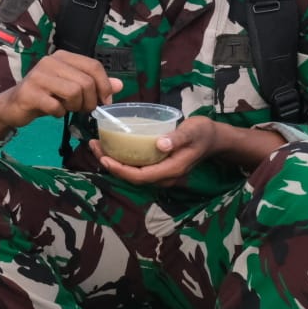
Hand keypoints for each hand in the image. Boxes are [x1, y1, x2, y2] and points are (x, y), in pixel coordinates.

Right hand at [0, 51, 120, 129]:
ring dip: (74, 107)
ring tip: (67, 108)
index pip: (93, 66)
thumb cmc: (45, 95)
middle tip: (83, 109)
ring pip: (73, 93)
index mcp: (62, 57)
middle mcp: (50, 62)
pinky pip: (56, 106)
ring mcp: (38, 76)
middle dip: (89, 101)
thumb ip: (94, 84)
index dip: (104, 85)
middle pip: (85, 82)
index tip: (104, 101)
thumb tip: (119, 85)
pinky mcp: (29, 93)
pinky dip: (59, 113)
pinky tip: (54, 112)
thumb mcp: (71, 87)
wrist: (13, 105)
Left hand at [91, 115, 217, 186]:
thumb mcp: (192, 131)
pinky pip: (136, 166)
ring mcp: (161, 173)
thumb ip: (177, 138)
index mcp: (171, 170)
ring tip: (97, 145)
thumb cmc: (203, 132)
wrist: (213, 138)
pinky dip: (122, 158)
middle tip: (94, 146)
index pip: (140, 177)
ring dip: (113, 161)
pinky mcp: (158, 166)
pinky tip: (112, 146)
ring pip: (132, 172)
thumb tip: (160, 145)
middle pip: (132, 177)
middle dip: (110, 164)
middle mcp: (164, 176)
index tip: (104, 157)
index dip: (120, 170)